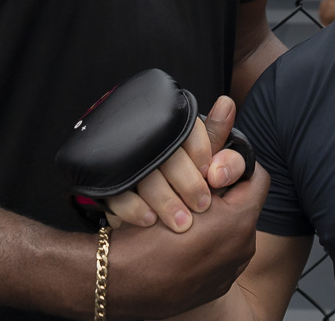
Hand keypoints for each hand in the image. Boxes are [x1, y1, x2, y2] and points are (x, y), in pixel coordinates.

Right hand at [105, 96, 246, 232]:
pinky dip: (135, 209)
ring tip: (182, 223)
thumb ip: (221, 150)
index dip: (202, 150)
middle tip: (202, 205)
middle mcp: (146, 140)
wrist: (134, 229)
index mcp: (171, 128)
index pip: (187, 127)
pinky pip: (117, 195)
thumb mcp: (203, 167)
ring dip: (166, 201)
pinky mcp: (106, 185)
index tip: (212, 175)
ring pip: (145, 175)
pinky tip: (150, 221)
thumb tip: (228, 104)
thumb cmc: (181, 184)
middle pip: (168, 154)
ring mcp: (123, 163)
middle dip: (189, 183)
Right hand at [108, 165, 269, 318]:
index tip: (214, 167)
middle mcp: (243, 248)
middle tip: (194, 191)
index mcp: (240, 222)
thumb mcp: (177, 191)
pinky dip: (208, 243)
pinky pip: (221, 254)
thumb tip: (224, 147)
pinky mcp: (218, 286)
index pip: (256, 178)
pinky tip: (182, 241)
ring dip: (215, 220)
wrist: (121, 285)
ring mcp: (231, 270)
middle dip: (223, 194)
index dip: (236, 166)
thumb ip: (209, 169)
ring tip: (184, 216)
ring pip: (232, 229)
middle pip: (243, 205)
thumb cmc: (145, 237)